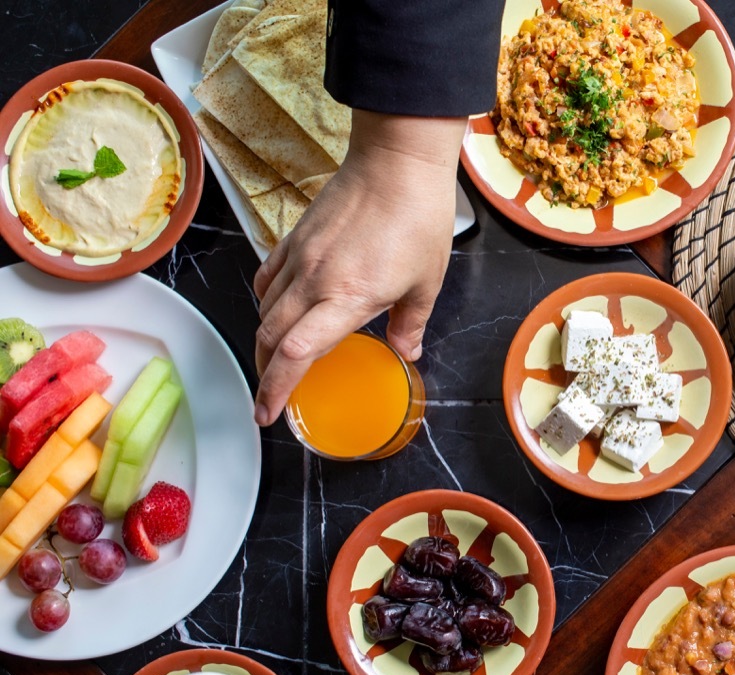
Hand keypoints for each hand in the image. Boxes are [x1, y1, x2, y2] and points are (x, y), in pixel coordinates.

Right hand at [252, 110, 464, 425]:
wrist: (396, 159)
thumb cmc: (418, 217)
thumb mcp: (427, 282)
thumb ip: (411, 323)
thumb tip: (407, 352)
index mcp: (347, 296)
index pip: (298, 353)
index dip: (278, 388)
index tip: (270, 413)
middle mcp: (314, 280)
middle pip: (271, 337)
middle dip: (265, 375)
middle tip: (268, 402)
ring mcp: (300, 256)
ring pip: (265, 310)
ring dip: (264, 342)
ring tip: (272, 364)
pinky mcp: (295, 236)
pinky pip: (267, 277)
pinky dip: (266, 302)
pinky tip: (276, 312)